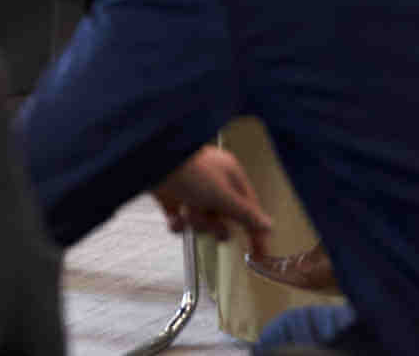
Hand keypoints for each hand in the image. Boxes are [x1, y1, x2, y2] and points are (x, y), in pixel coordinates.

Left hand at [150, 145, 271, 249]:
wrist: (150, 163)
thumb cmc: (189, 170)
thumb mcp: (223, 195)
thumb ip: (245, 214)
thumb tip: (268, 225)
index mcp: (230, 177)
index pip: (249, 208)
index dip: (255, 231)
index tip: (260, 254)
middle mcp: (213, 185)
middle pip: (224, 220)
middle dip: (214, 225)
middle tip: (210, 223)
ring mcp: (192, 193)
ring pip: (202, 223)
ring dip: (195, 222)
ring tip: (187, 211)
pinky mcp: (174, 201)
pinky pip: (182, 223)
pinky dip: (178, 223)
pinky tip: (174, 215)